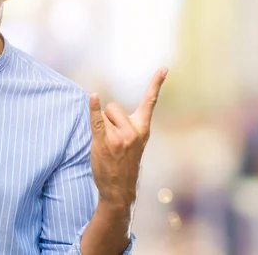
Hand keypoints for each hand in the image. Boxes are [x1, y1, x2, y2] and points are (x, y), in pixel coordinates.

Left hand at [89, 67, 167, 206]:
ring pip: (103, 115)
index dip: (157, 83)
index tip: (164, 68)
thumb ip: (129, 124)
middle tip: (112, 140)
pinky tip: (93, 97)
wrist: (119, 189)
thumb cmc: (125, 163)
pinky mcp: (104, 142)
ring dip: (100, 126)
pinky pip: (97, 121)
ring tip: (106, 145)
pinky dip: (93, 108)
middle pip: (113, 106)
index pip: (150, 101)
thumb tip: (108, 105)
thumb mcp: (135, 142)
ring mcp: (119, 137)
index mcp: (143, 128)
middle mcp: (133, 131)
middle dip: (108, 118)